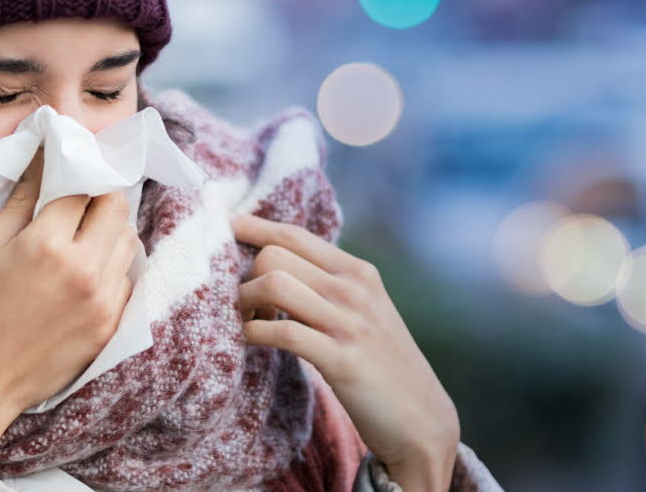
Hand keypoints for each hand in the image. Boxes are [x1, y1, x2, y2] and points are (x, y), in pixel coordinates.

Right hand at [0, 146, 138, 413]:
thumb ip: (18, 201)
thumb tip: (41, 160)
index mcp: (47, 245)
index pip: (82, 186)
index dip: (74, 171)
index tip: (66, 166)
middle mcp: (84, 269)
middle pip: (115, 207)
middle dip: (97, 196)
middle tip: (75, 201)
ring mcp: (103, 301)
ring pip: (128, 242)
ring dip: (109, 230)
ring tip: (80, 237)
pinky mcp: (110, 327)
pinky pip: (126, 280)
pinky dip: (111, 267)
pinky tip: (83, 272)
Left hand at [231, 213, 459, 491]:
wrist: (421, 419)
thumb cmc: (379, 363)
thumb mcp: (362, 310)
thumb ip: (327, 283)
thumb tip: (274, 261)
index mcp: (357, 272)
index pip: (293, 234)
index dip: (252, 228)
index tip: (224, 226)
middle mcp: (354, 289)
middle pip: (273, 256)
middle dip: (245, 277)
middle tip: (246, 306)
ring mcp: (349, 323)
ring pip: (273, 284)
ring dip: (245, 303)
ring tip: (248, 322)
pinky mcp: (341, 360)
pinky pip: (282, 331)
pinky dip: (253, 333)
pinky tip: (251, 340)